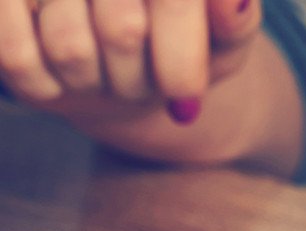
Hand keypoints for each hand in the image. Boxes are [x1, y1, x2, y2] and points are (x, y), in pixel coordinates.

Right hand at [0, 0, 260, 123]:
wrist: (128, 59)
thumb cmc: (185, 42)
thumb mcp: (223, 39)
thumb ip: (234, 21)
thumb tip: (232, 0)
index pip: (173, 5)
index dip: (180, 63)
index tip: (185, 99)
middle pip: (123, 33)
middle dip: (139, 80)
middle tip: (142, 81)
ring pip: (71, 50)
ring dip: (95, 85)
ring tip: (105, 73)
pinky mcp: (6, 4)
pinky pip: (16, 58)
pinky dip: (45, 87)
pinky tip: (62, 81)